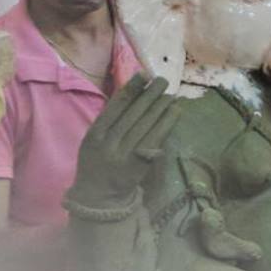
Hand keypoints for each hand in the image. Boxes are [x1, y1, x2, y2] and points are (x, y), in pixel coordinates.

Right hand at [69, 73, 179, 206]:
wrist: (99, 196)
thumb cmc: (98, 161)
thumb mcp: (94, 140)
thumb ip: (109, 120)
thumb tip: (134, 92)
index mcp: (95, 135)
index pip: (115, 107)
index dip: (131, 89)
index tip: (143, 74)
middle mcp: (109, 143)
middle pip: (134, 113)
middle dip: (150, 94)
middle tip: (163, 80)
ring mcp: (126, 153)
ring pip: (148, 123)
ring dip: (162, 105)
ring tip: (171, 93)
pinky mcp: (141, 162)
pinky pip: (157, 137)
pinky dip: (168, 122)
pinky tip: (175, 110)